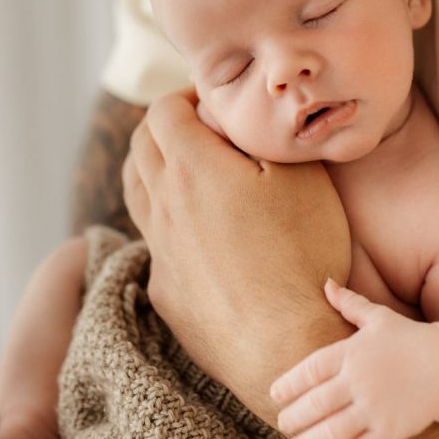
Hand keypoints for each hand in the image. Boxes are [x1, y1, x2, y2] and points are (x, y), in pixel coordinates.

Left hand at [122, 90, 352, 422]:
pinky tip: (198, 227)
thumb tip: (233, 115)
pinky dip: (166, 217)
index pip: (164, 111)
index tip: (211, 102)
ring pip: (136, 191)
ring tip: (186, 167)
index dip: (186, 96)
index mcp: (191, 167)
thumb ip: (261, 134)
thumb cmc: (302, 252)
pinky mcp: (165, 288)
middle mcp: (163, 205)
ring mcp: (159, 250)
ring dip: (154, 166)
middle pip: (141, 146)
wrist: (288, 342)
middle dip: (165, 125)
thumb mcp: (299, 175)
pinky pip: (153, 239)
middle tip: (198, 125)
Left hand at [270, 280, 438, 438]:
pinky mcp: (391, 431)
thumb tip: (326, 283)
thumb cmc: (410, 339)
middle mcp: (358, 381)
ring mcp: (374, 408)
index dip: (289, 384)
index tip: (275, 395)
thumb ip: (350, 303)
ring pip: (332, 432)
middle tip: (282, 426)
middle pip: (315, 404)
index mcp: (351, 352)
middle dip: (294, 418)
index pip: (309, 370)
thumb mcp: (379, 317)